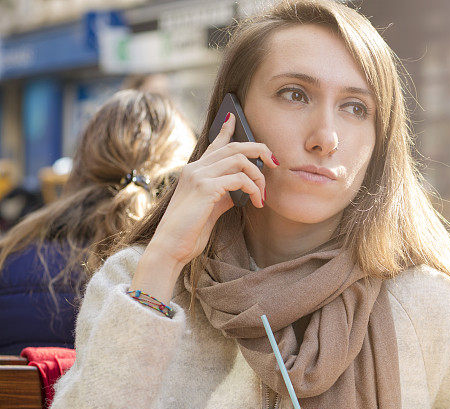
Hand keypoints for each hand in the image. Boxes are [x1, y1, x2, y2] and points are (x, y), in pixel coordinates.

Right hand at [150, 113, 278, 267]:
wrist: (170, 247)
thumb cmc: (190, 230)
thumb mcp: (210, 207)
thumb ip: (224, 193)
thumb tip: (242, 188)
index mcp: (195, 171)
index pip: (214, 144)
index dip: (226, 129)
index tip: (234, 116)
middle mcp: (195, 168)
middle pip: (234, 147)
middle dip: (259, 150)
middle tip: (275, 162)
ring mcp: (199, 176)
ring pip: (240, 160)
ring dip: (259, 176)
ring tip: (263, 195)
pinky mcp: (206, 188)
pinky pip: (239, 179)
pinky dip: (254, 189)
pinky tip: (257, 202)